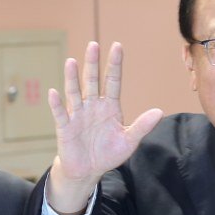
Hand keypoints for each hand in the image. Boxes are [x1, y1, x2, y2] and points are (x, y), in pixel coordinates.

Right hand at [45, 42, 162, 211]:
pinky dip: (57, 104)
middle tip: (93, 44)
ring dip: (72, 78)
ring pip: (75, 93)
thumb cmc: (108, 153)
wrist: (88, 170)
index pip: (112, 81)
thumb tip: (159, 112)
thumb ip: (142, 126)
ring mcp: (78, 115)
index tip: (117, 46)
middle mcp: (93, 106)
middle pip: (92, 81)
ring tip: (71, 61)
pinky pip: (61, 113)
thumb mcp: (128, 141)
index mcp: (109, 106)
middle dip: (93, 64)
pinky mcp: (65, 127)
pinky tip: (54, 92)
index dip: (114, 64)